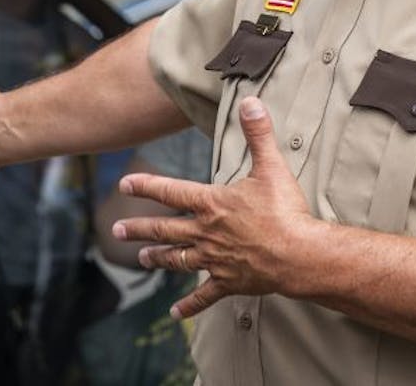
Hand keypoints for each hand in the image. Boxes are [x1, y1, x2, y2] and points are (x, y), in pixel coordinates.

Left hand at [113, 97, 317, 318]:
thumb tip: (251, 101)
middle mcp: (206, 232)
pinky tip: (175, 314)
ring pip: (177, 259)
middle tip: (116, 231)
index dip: (146, 186)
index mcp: (212, 204)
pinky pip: (204, 296)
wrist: (299, 254)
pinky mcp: (228, 282)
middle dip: (139, 229)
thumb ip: (258, 134)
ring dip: (157, 259)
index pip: (171, 192)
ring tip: (141, 260)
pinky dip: (189, 305)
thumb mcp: (271, 166)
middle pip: (165, 229)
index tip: (124, 183)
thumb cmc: (285, 211)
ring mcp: (214, 260)